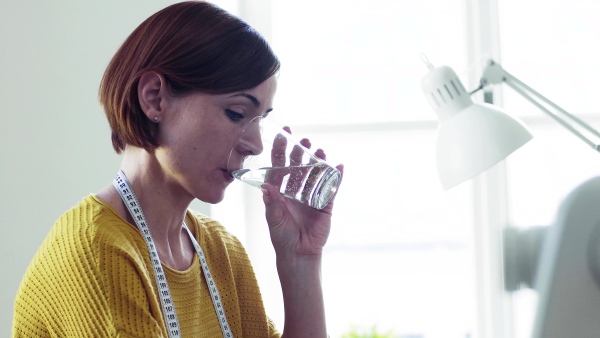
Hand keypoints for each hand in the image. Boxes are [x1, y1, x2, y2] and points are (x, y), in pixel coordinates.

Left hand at [261, 128, 342, 255]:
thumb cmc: (282, 236)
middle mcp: (296, 190)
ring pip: (315, 174)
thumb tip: (266, 186)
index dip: (281, 150)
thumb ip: (272, 202)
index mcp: (281, 190)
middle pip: (299, 166)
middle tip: (304, 141)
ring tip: (320, 151)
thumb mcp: (274, 218)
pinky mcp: (325, 204)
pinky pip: (331, 188)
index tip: (284, 134)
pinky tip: (338, 166)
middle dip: (301, 153)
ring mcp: (311, 195)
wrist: (298, 253)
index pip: (280, 165)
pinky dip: (335, 177)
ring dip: (318, 162)